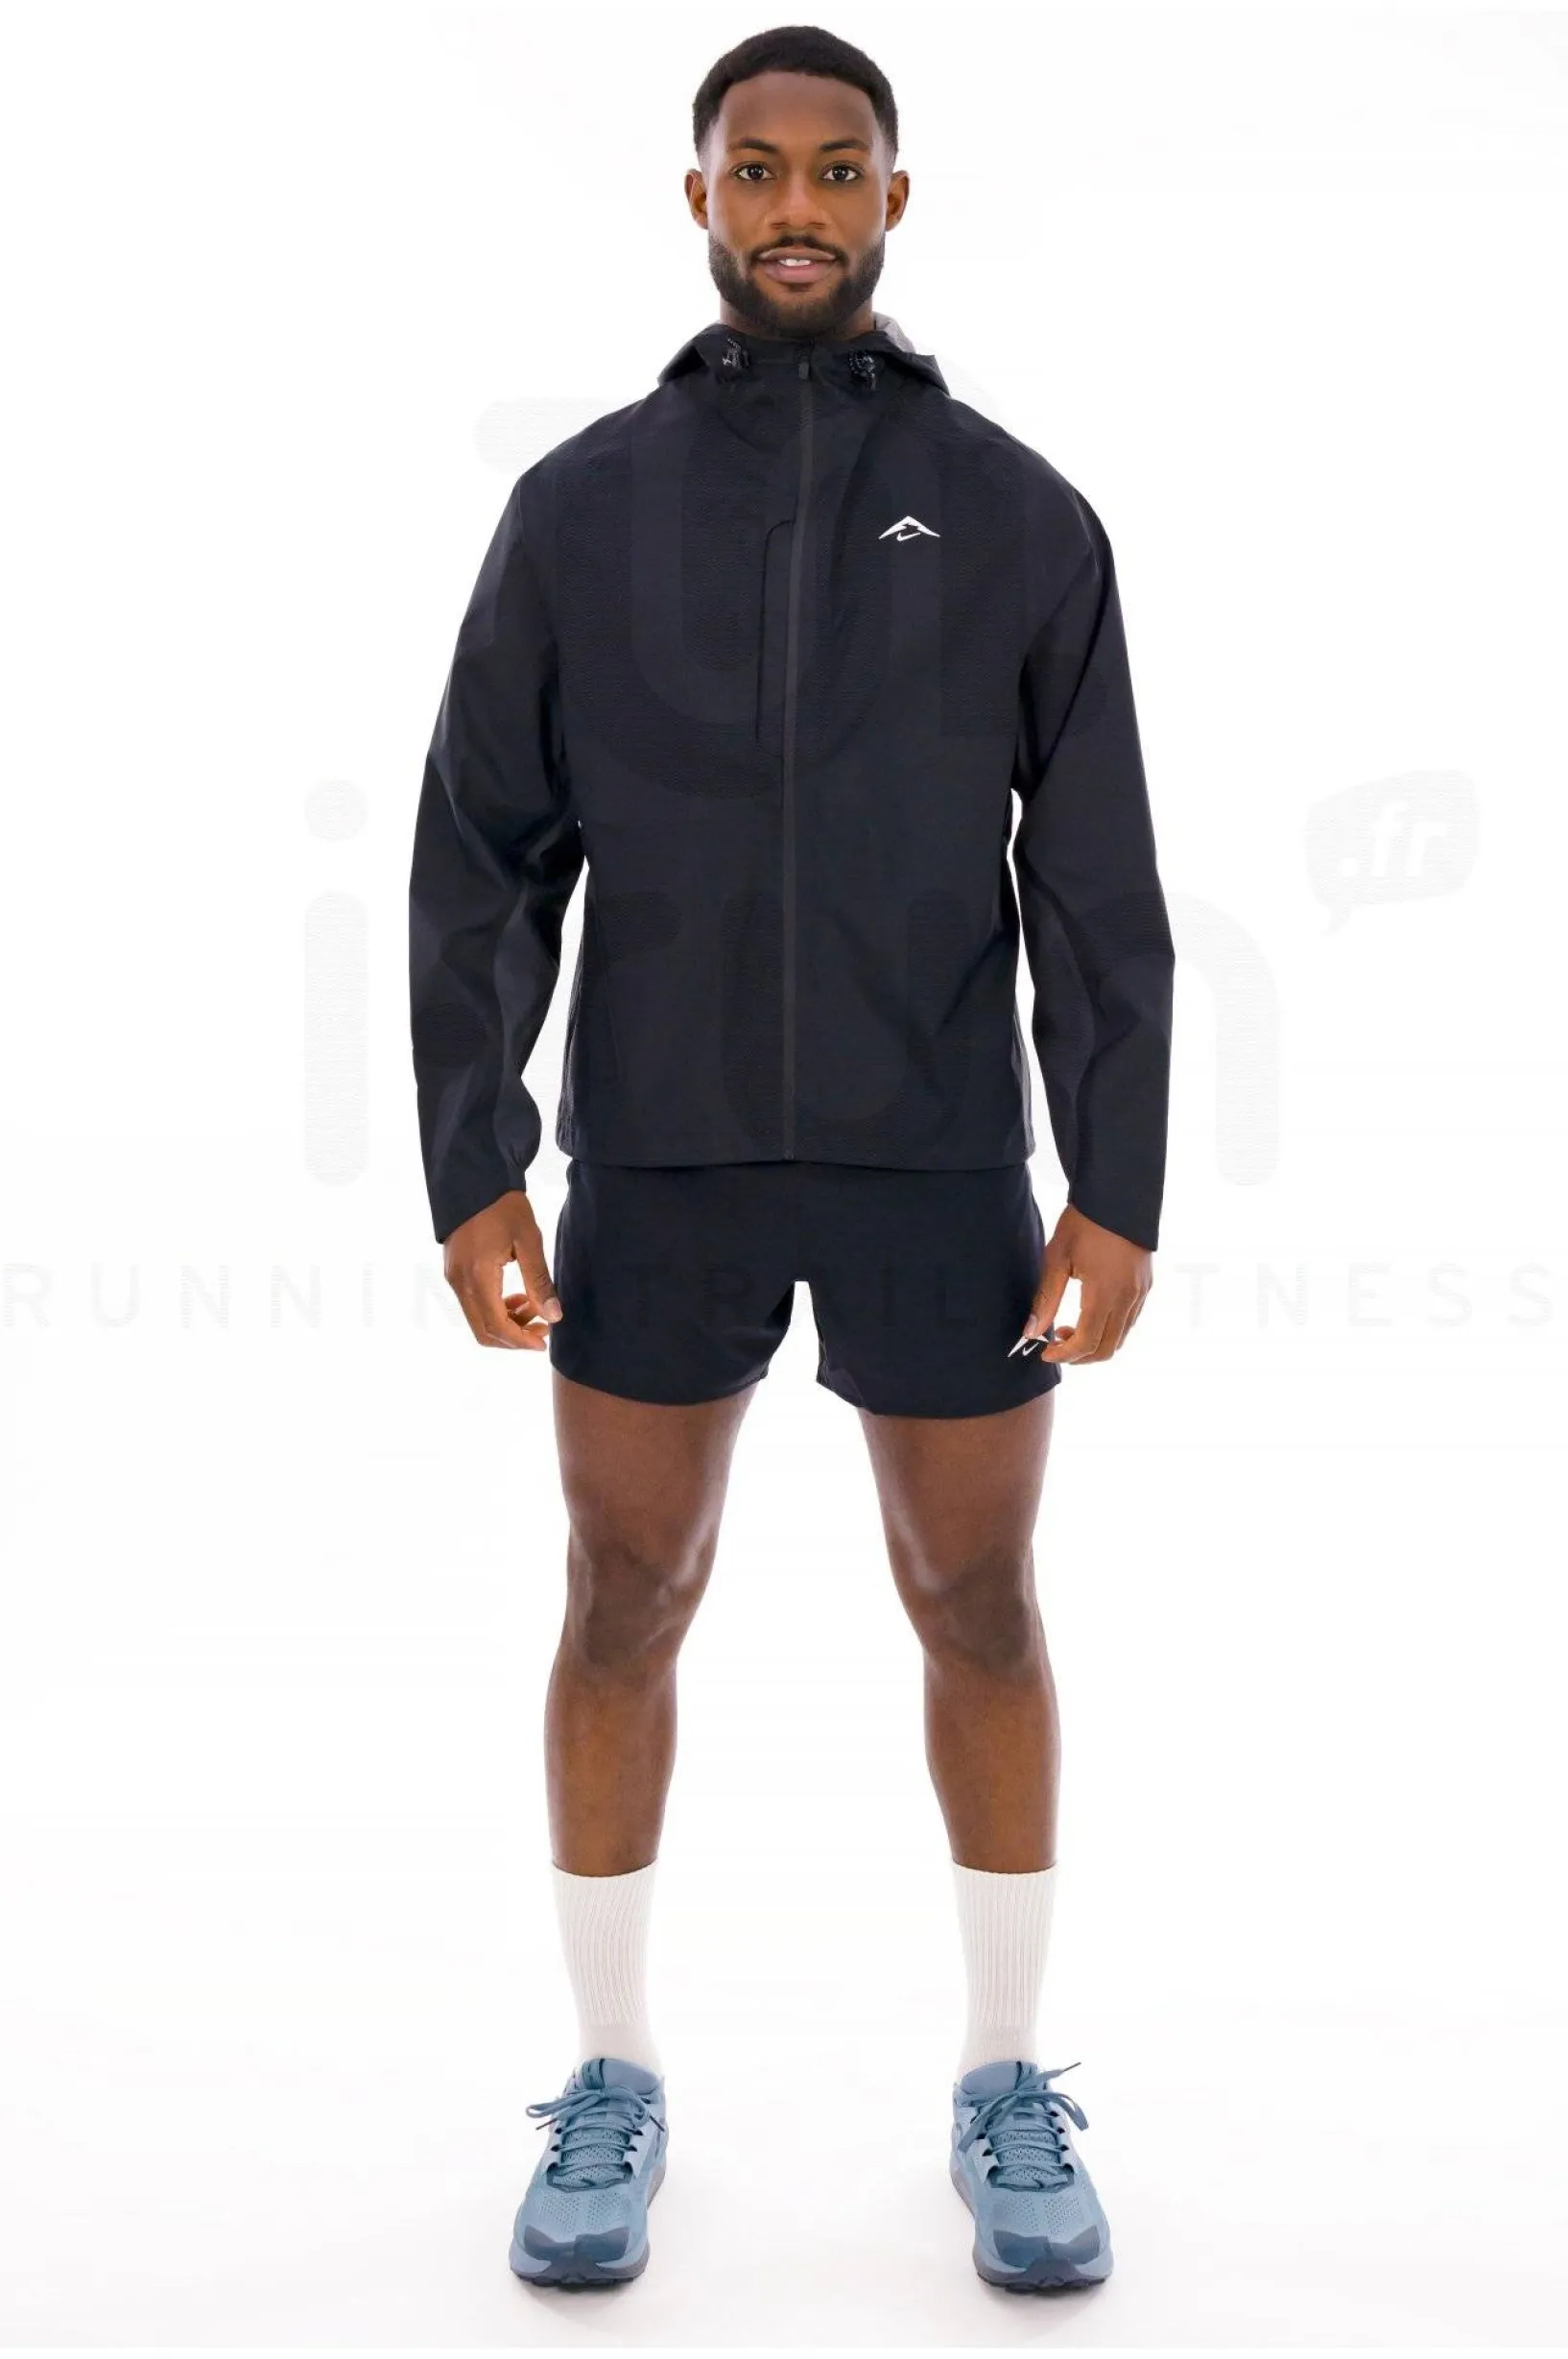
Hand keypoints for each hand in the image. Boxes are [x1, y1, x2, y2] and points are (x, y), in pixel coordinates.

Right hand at [443, 1189, 563, 1350]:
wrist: (474, 1179)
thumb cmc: (503, 1206)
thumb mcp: (529, 1240)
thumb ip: (539, 1281)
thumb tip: (554, 1316)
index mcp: (478, 1276)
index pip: (497, 1326)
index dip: (521, 1341)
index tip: (544, 1342)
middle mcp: (460, 1283)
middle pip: (483, 1331)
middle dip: (514, 1338)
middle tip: (543, 1328)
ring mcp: (453, 1278)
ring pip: (477, 1320)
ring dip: (506, 1323)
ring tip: (534, 1309)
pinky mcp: (454, 1272)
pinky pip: (472, 1304)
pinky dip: (495, 1310)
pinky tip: (517, 1297)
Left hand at [1023, 1203, 1151, 1365]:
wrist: (1118, 1195)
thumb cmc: (1084, 1222)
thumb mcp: (1056, 1257)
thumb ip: (1045, 1299)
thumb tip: (1031, 1332)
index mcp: (1105, 1293)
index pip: (1087, 1342)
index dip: (1065, 1355)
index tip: (1045, 1352)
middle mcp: (1128, 1298)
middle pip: (1107, 1349)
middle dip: (1080, 1356)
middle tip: (1056, 1344)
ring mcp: (1140, 1293)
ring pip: (1120, 1337)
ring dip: (1095, 1343)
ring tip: (1068, 1327)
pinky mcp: (1146, 1286)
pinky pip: (1129, 1321)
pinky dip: (1109, 1330)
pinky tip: (1089, 1314)